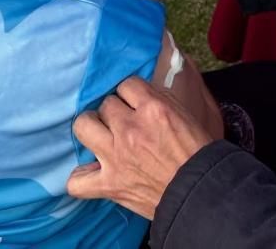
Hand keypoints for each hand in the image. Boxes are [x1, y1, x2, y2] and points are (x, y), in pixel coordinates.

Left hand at [68, 78, 212, 218]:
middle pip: (106, 104)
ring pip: (83, 126)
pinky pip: (76, 180)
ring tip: (102, 136)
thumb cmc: (196, 152)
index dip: (131, 94)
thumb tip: (141, 90)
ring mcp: (116, 157)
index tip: (136, 103)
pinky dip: (81, 178)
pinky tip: (92, 173)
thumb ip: (160, 98)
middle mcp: (130, 129)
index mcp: (153, 108)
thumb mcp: (184, 114)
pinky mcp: (110, 184)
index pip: (126, 84)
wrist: (199, 192)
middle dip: (116, 111)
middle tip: (126, 123)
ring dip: (92, 129)